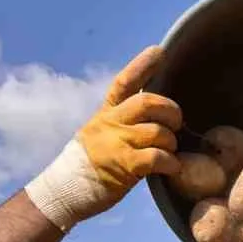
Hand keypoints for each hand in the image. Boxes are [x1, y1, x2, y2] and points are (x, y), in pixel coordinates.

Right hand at [25, 46, 183, 230]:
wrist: (66, 190)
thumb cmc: (90, 163)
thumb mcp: (101, 132)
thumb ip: (123, 121)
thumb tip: (153, 114)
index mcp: (106, 113)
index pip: (124, 82)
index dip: (142, 65)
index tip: (159, 51)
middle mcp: (111, 123)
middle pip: (148, 103)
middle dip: (170, 111)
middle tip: (176, 123)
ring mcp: (116, 143)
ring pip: (157, 132)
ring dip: (171, 142)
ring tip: (169, 152)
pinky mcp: (124, 166)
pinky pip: (157, 157)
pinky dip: (171, 162)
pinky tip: (172, 167)